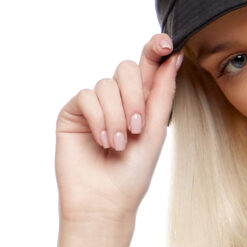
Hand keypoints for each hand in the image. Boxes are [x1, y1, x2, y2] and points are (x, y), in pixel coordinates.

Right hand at [56, 34, 181, 223]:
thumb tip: (173, 57)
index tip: (165, 43)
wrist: (105, 203)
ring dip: (116, 116)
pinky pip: (87, 97)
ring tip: (117, 145)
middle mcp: (117, 99)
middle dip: (134, 96)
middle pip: (126, 69)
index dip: (155, 50)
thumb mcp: (155, 132)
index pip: (147, 67)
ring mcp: (94, 105)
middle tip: (137, 128)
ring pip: (106, 85)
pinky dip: (98, 118)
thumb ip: (162, 94)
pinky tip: (102, 141)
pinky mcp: (74, 113)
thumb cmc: (132, 175)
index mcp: (140, 102)